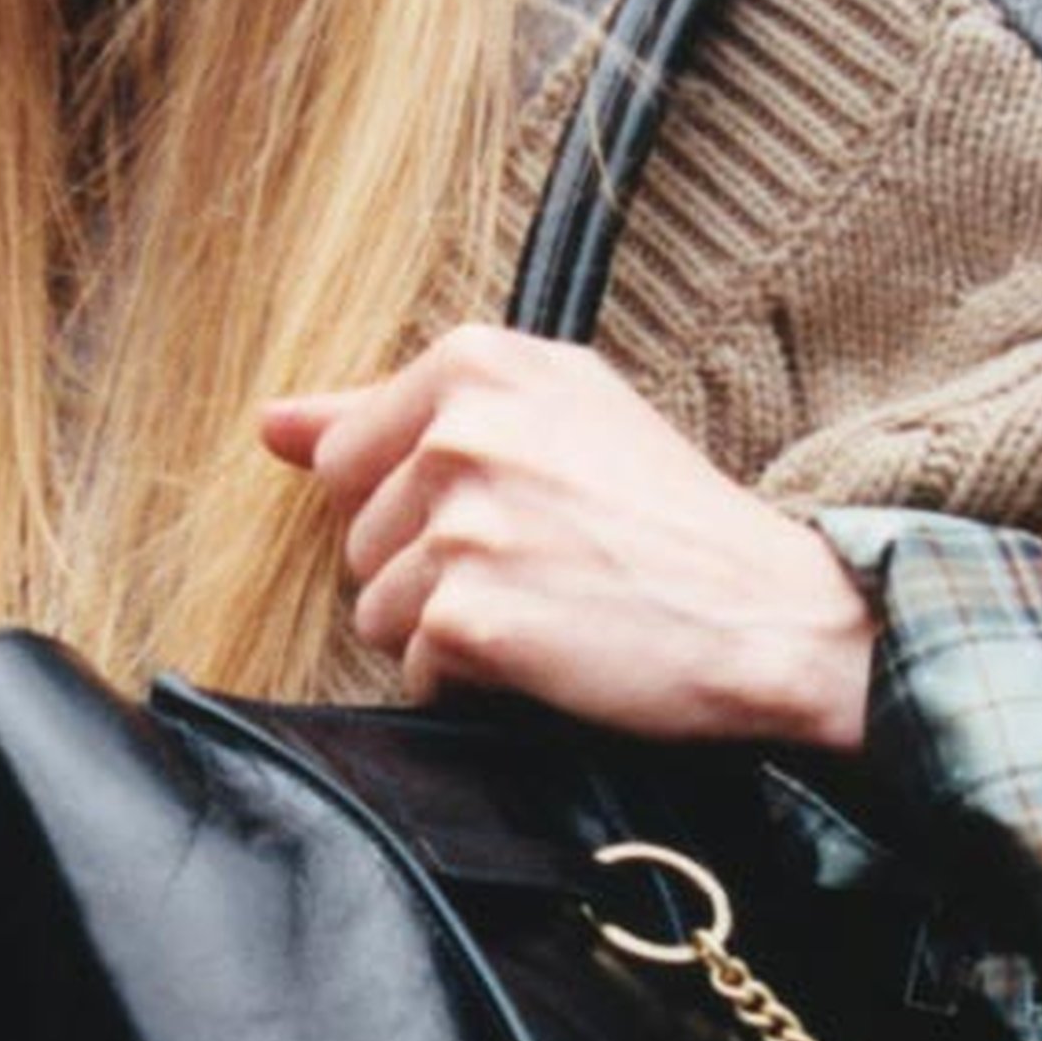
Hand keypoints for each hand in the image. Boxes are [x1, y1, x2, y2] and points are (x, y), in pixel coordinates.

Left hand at [255, 328, 875, 749]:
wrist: (771, 611)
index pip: (345, 452)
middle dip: (432, 567)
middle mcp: (459, 429)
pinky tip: (550, 649)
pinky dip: (472, 678)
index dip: (417, 501)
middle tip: (544, 560)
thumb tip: (270, 424)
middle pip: (358, 536)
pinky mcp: (466, 612)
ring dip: (449, 626)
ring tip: (549, 602)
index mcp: (475, 362)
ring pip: (378, 607)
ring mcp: (460, 522)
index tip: (508, 506)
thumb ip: (396, 411)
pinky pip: (415, 667)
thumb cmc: (666, 517)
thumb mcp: (552, 415)